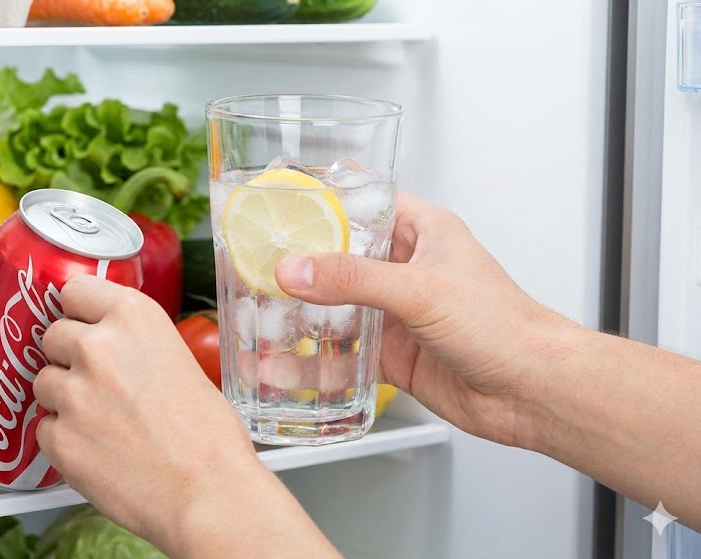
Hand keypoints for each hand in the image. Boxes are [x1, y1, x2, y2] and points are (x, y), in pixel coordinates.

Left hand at [34, 276, 338, 557]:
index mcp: (133, 318)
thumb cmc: (209, 436)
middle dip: (68, 357)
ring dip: (64, 399)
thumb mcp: (181, 361)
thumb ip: (137, 345)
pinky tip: (98, 450)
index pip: (74, 289)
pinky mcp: (59, 438)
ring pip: (43, 383)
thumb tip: (116, 348)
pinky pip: (45, 430)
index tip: (83, 324)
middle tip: (97, 383)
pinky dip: (64, 440)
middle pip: (52, 335)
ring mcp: (73, 392)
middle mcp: (96, 346)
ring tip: (103, 422)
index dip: (80, 312)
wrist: (208, 492)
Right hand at [276, 192, 579, 447]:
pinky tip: (288, 367)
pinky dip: (316, 362)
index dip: (322, 196)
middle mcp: (406, 267)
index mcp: (423, 231)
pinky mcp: (393, 353)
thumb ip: (354, 280)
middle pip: (340, 255)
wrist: (533, 391)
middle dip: (299, 261)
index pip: (363, 199)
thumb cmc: (506, 328)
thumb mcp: (422, 291)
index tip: (281, 198)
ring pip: (337, 307)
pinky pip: (344, 354)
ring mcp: (397, 312)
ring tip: (260, 314)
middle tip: (256, 261)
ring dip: (302, 314)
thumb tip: (297, 270)